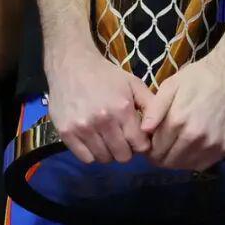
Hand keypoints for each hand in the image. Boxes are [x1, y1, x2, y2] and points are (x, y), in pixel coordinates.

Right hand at [46, 47, 152, 164]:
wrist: (73, 65)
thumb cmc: (106, 75)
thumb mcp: (134, 83)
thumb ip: (150, 105)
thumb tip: (158, 129)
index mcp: (122, 108)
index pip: (139, 145)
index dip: (142, 145)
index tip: (138, 139)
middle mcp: (103, 121)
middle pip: (122, 156)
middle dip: (127, 150)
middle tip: (123, 139)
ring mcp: (83, 128)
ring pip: (104, 159)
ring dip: (109, 152)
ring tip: (108, 139)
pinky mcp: (66, 133)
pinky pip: (85, 158)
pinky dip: (92, 154)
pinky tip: (94, 140)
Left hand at [140, 48, 224, 169]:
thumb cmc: (198, 77)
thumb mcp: (171, 85)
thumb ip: (155, 109)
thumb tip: (143, 131)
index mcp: (178, 120)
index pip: (155, 149)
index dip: (149, 149)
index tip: (150, 143)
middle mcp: (195, 137)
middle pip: (169, 161)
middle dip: (160, 156)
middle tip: (161, 146)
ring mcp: (211, 144)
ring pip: (185, 165)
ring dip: (176, 159)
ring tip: (176, 146)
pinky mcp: (224, 148)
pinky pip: (202, 164)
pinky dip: (193, 160)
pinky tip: (191, 147)